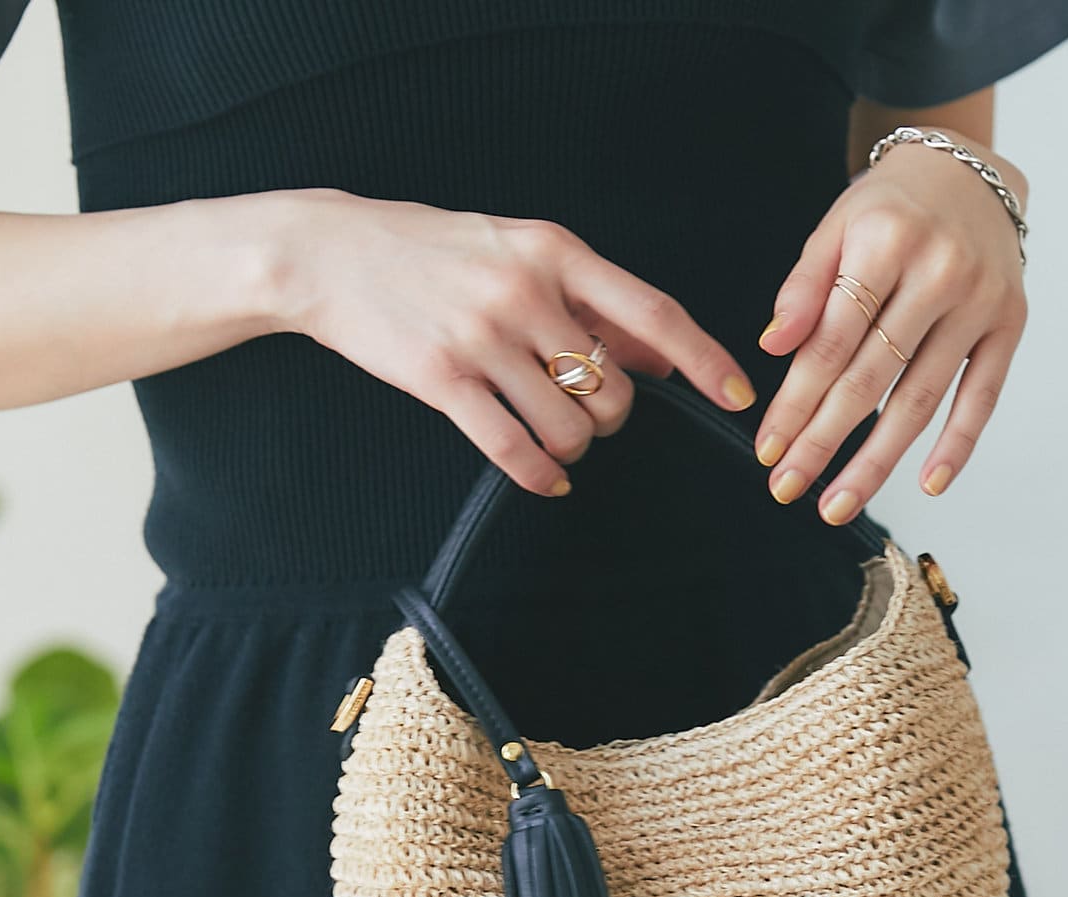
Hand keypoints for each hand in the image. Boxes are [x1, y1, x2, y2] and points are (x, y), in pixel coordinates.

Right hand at [264, 188, 756, 495]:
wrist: (329, 251)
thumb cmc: (434, 252)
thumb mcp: (519, 251)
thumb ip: (589, 299)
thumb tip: (662, 351)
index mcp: (554, 249)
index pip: (652, 312)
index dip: (703, 360)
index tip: (738, 397)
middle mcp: (526, 290)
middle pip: (615, 388)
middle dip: (614, 418)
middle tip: (586, 414)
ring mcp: (484, 335)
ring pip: (573, 426)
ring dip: (575, 448)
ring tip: (553, 436)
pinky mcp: (443, 378)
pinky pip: (515, 450)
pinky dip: (540, 475)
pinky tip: (543, 476)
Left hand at [751, 135, 1028, 523]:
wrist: (971, 170)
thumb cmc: (892, 207)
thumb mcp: (837, 225)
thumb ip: (805, 286)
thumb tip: (771, 346)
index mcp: (886, 242)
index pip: (830, 341)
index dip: (795, 401)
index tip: (768, 449)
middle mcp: (938, 272)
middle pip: (870, 378)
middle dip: (823, 441)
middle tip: (788, 489)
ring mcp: (979, 301)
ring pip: (919, 399)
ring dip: (876, 461)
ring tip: (838, 505)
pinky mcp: (1010, 324)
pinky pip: (982, 396)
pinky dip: (957, 444)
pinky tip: (926, 485)